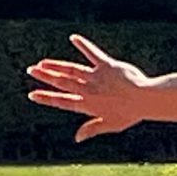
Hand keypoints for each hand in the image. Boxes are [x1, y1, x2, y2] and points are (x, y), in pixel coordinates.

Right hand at [26, 34, 152, 140]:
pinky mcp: (107, 65)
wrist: (146, 99)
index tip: (32, 95)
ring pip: (72, 69)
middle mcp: (88, 90)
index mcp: (88, 105)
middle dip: (45, 76)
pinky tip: (74, 37)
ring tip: (42, 62)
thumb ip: (92, 129)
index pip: (62, 101)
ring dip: (56, 65)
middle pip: (62, 82)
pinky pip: (93, 53)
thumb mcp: (110, 125)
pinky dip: (83, 45)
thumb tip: (77, 138)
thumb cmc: (130, 113)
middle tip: (31, 70)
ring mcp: (96, 77)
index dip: (47, 98)